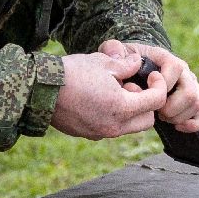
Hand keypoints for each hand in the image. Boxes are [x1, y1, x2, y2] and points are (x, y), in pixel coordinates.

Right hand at [48, 46, 165, 139]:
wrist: (39, 89)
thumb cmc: (72, 73)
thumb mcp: (103, 62)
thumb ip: (127, 65)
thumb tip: (138, 62)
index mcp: (121, 108)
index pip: (156, 101)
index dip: (159, 86)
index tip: (151, 75)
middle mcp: (113, 126)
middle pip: (147, 121)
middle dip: (146, 103)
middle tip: (130, 86)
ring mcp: (100, 133)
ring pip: (129, 127)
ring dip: (130, 111)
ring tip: (113, 91)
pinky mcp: (88, 134)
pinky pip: (111, 128)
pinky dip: (113, 116)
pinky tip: (99, 100)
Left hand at [107, 40, 198, 133]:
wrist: (139, 72)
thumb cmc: (127, 64)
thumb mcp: (116, 54)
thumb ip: (112, 50)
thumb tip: (118, 56)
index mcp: (166, 59)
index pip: (175, 67)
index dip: (163, 83)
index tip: (147, 91)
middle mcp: (184, 72)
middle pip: (190, 92)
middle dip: (171, 108)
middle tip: (156, 112)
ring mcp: (192, 85)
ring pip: (198, 104)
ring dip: (179, 116)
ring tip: (163, 118)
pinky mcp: (196, 99)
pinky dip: (193, 123)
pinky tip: (176, 126)